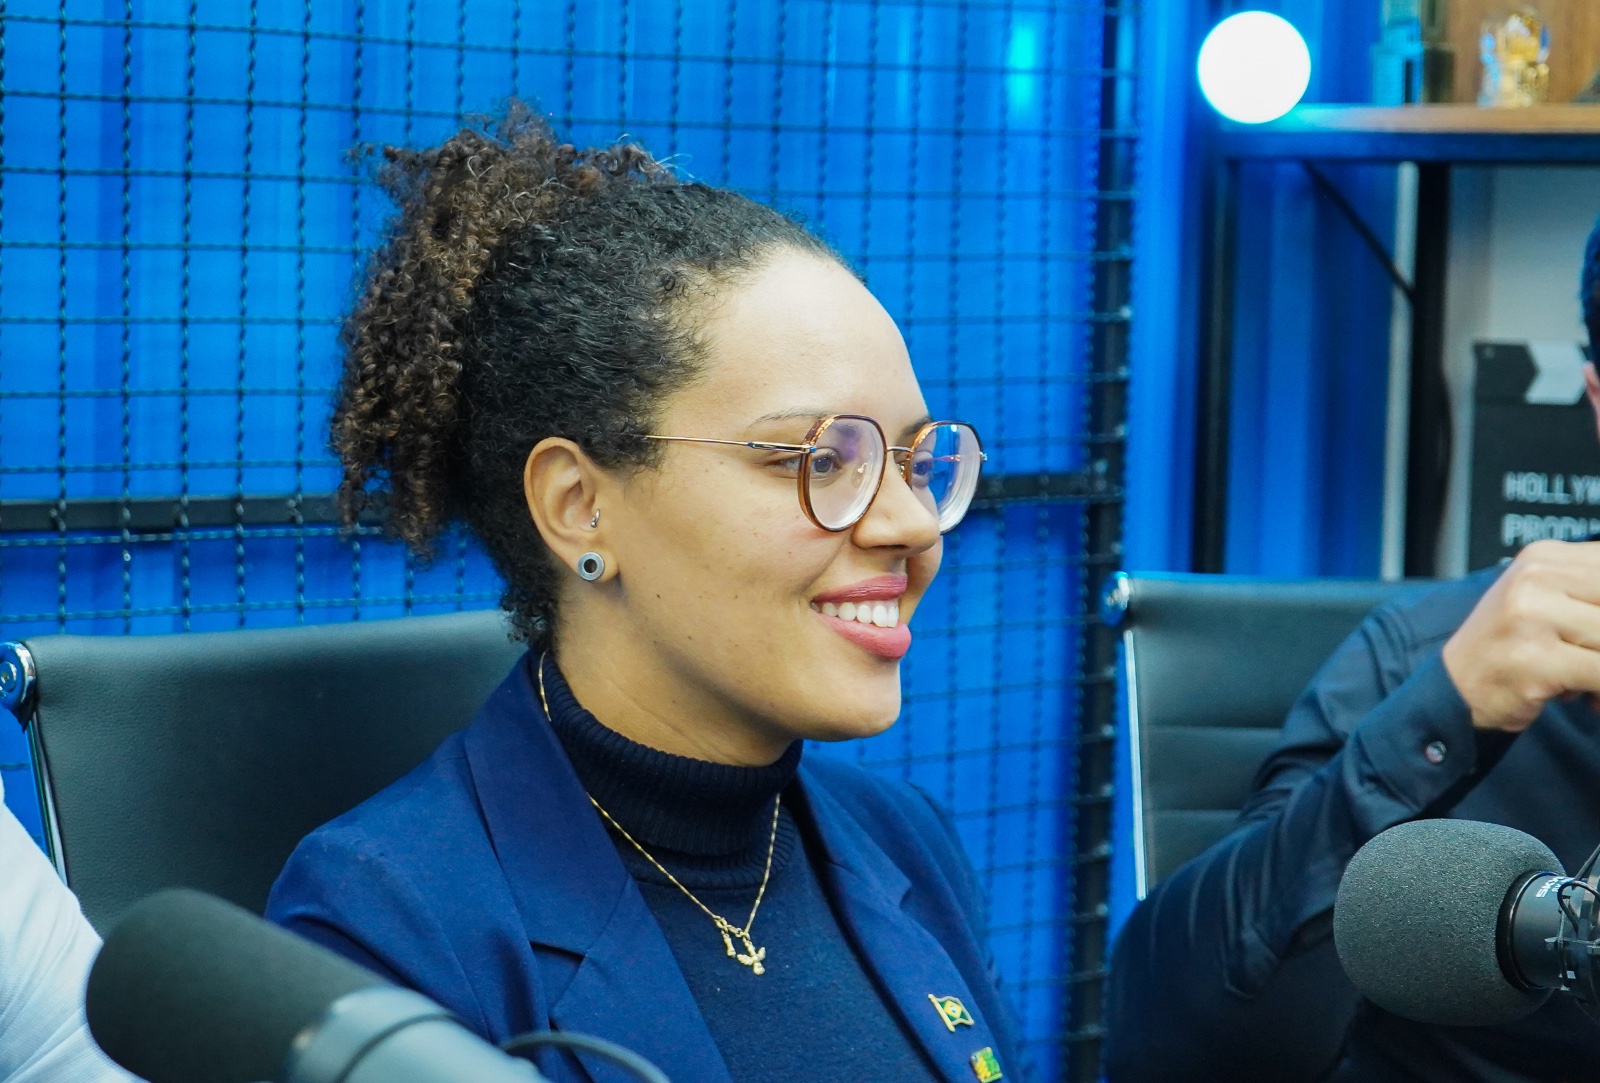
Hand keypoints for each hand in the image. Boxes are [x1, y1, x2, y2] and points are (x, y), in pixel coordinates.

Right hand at [1442, 540, 1599, 731]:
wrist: (1456, 687)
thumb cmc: (1512, 646)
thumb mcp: (1549, 601)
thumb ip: (1592, 594)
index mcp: (1544, 557)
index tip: (1596, 632)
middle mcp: (1535, 578)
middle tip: (1595, 659)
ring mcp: (1531, 617)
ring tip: (1594, 682)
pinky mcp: (1534, 659)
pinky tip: (1591, 699)